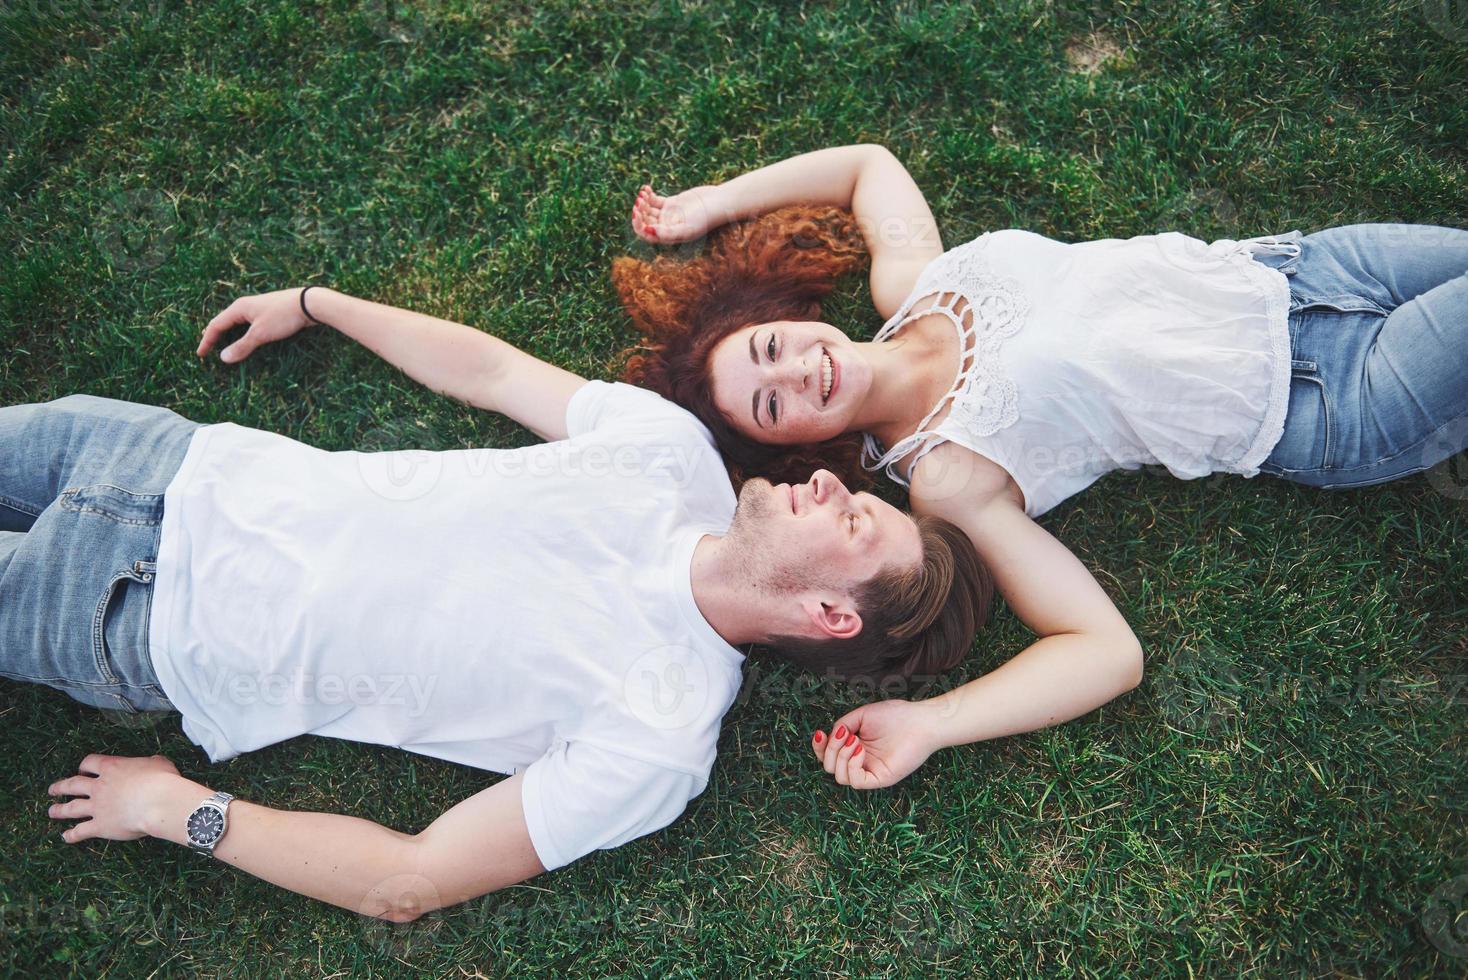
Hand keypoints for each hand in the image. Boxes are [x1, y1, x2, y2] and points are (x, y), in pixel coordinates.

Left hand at [47, 754, 182, 842]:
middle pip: (72, 785)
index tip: (82, 770)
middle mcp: (99, 786)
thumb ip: (150, 763)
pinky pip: (80, 831)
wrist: (159, 802)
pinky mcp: (99, 826)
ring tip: (52, 811)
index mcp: (112, 767)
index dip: (84, 766)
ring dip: (59, 810)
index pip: (89, 762)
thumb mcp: (159, 763)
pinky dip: (71, 835)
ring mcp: (97, 807)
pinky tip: (66, 837)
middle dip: (61, 787)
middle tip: (53, 790)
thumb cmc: (162, 780)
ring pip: (71, 808)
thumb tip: (154, 763)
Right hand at [197, 287, 321, 362]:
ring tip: (222, 344)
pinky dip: (241, 333)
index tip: (200, 354)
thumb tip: (223, 358)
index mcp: (238, 308)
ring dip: (228, 334)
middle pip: (224, 322)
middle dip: (214, 335)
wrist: (309, 304)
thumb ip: (242, 346)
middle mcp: (245, 306)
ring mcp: (258, 309)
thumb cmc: (283, 316)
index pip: (215, 325)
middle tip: (206, 348)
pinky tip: (246, 338)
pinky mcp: (269, 313)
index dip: (207, 340)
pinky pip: (248, 324)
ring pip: (237, 323)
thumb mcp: (260, 334)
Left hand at [630, 184, 722, 243]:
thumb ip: (667, 233)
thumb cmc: (705, 219)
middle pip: (645, 221)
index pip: (646, 234)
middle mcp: (666, 227)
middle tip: (639, 200)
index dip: (638, 225)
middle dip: (639, 212)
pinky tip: (646, 188)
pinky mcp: (671, 203)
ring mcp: (667, 215)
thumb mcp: (687, 228)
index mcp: (668, 236)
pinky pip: (654, 200)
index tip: (637, 213)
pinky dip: (648, 194)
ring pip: (647, 210)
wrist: (718, 203)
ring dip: (642, 202)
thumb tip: (648, 231)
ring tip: (643, 193)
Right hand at [810, 698, 943, 788]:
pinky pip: (857, 782)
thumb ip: (841, 726)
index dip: (819, 748)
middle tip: (845, 734)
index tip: (819, 734)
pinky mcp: (881, 778)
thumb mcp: (860, 716)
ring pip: (840, 777)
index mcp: (855, 748)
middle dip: (830, 750)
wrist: (920, 720)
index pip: (828, 756)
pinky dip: (852, 766)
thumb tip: (830, 738)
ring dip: (841, 757)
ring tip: (855, 741)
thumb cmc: (895, 715)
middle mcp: (861, 762)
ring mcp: (871, 771)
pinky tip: (861, 750)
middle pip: (830, 767)